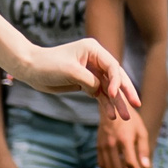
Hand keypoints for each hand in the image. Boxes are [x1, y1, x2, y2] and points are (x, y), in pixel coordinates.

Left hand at [16, 39, 138, 123]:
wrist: (31, 69)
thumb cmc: (48, 65)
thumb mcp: (71, 71)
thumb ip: (89, 81)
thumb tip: (101, 92)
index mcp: (93, 50)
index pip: (112, 66)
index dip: (116, 81)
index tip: (113, 94)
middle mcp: (95, 59)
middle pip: (116, 77)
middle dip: (126, 92)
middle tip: (136, 105)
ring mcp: (92, 71)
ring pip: (109, 88)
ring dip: (116, 102)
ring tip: (125, 117)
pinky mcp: (86, 82)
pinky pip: (100, 94)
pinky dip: (105, 104)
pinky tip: (111, 116)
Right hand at [97, 111, 154, 167]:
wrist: (113, 108)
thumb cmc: (130, 120)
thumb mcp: (141, 132)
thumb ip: (144, 150)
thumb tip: (145, 167)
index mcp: (125, 139)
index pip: (130, 163)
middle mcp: (112, 144)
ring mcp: (103, 145)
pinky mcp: (98, 146)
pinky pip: (101, 164)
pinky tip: (117, 167)